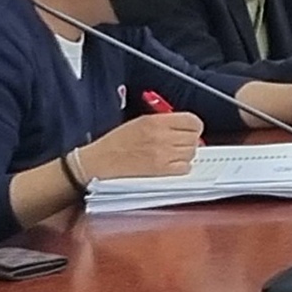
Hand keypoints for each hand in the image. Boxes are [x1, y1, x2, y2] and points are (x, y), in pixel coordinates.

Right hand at [79, 111, 201, 179]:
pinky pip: (185, 168)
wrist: (98, 163)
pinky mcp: (162, 171)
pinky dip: (181, 168)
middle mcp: (161, 136)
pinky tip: (169, 166)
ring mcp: (163, 154)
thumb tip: (185, 128)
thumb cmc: (115, 144)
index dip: (193, 126)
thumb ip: (164, 123)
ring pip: (192, 153)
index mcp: (155, 121)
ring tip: (170, 155)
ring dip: (185, 155)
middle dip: (188, 141)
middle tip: (178, 145)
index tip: (189, 130)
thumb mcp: (139, 123)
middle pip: (194, 137)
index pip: (192, 121)